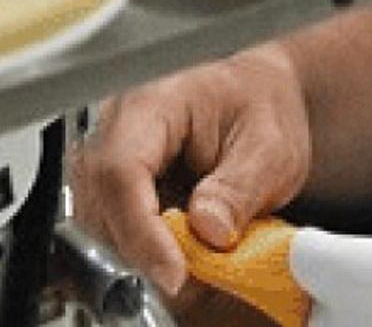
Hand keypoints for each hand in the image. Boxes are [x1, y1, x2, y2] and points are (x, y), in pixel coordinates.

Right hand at [67, 52, 314, 316]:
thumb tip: (208, 232)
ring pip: (102, 227)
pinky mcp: (114, 186)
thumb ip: (240, 190)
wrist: (256, 96)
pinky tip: (186, 243)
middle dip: (147, 250)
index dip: (142, 233)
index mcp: (152, 103)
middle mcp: (117, 128)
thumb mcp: (271, 147)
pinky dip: (150, 249)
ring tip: (202, 249)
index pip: (121, 171)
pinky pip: (114, 232)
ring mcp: (109, 157)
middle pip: (100, 207)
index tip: (176, 275)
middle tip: (202, 267)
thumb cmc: (260, 106)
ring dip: (148, 253)